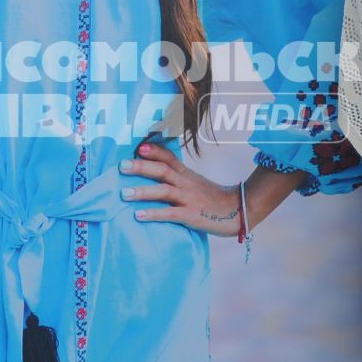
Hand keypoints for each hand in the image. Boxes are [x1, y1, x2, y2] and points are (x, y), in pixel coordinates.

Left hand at [121, 140, 241, 236]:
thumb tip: (156, 173)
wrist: (240, 211)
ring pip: (164, 191)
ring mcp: (189, 199)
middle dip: (142, 167)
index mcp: (187, 174)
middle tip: (121, 166)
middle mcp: (186, 183)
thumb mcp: (196, 183)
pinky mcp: (192, 215)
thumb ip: (178, 178)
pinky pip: (170, 214)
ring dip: (143, 191)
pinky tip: (138, 215)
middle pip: (163, 170)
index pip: (169, 158)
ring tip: (124, 194)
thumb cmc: (213, 199)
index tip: (138, 146)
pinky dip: (154, 213)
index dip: (154, 151)